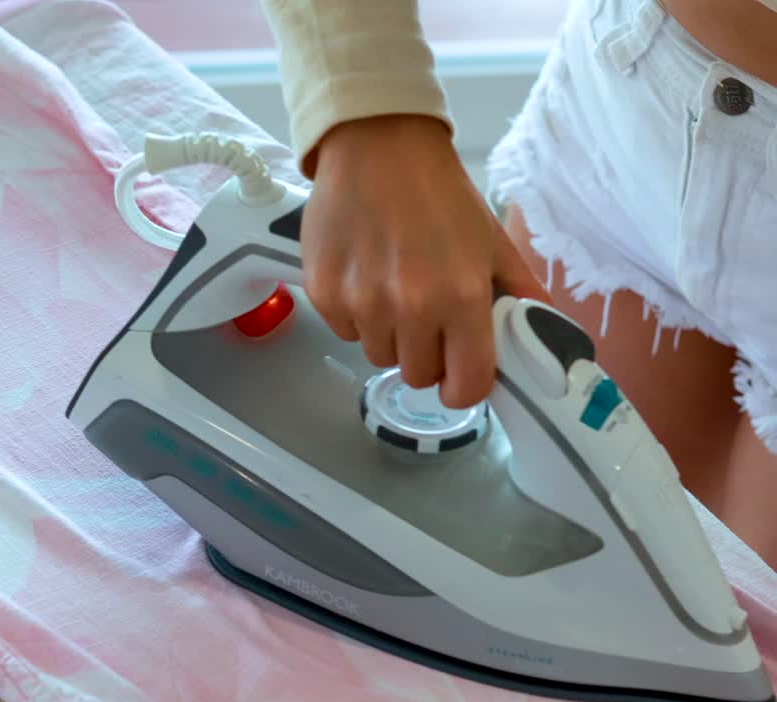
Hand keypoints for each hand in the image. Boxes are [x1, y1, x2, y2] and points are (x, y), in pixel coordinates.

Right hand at [300, 114, 550, 407]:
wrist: (376, 145)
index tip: (459, 374)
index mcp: (461, 297)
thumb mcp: (492, 240)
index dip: (464, 387)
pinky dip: (355, 315)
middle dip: (425, 354)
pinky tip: (363, 276)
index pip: (465, 386)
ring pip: (378, 354)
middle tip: (425, 316)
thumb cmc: (438, 192)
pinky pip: (344, 331)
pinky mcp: (324, 293)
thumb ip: (520, 294)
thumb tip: (546, 337)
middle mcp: (410, 307)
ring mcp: (361, 303)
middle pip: (417, 375)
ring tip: (391, 289)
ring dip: (388, 334)